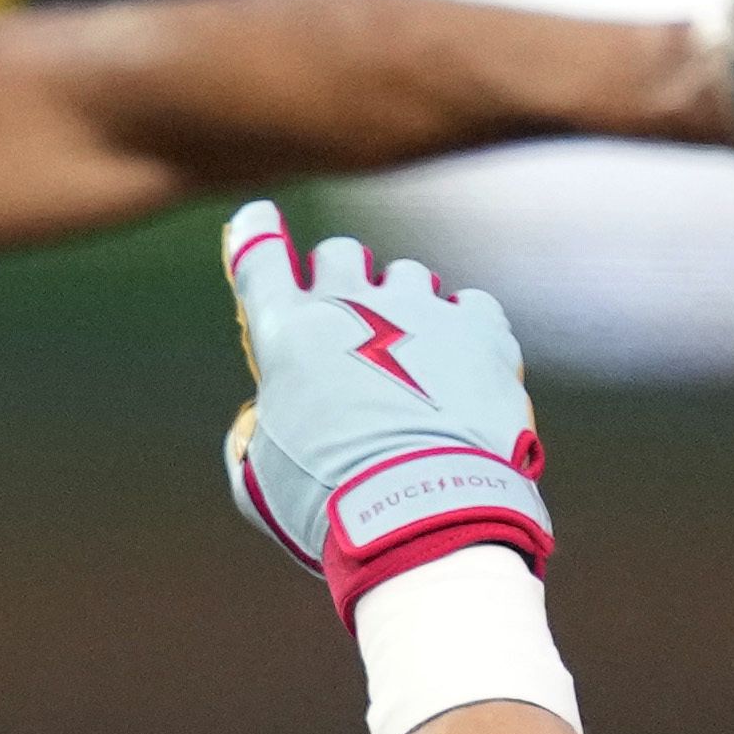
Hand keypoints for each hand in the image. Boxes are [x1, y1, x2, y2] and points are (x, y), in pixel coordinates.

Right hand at [216, 205, 552, 614]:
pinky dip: (463, 332)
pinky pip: (470, 307)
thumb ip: (253, 436)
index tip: (260, 221)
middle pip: (340, 255)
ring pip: (408, 276)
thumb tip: (263, 420)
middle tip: (349, 323)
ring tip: (413, 361)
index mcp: (288, 335)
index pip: (259, 258)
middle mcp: (352, 306)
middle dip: (340, 280)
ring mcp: (421, 311)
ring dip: (404, 307)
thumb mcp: (261, 481)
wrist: (422, 512)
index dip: (256, 235)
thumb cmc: (328, 505)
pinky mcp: (479, 330)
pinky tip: (461, 371)